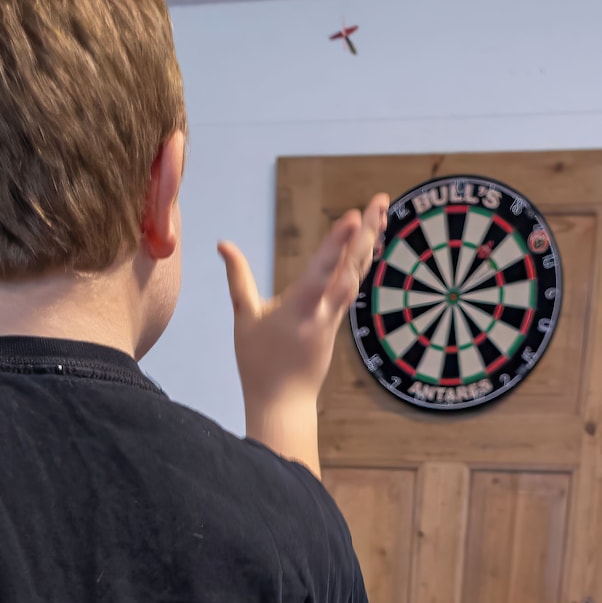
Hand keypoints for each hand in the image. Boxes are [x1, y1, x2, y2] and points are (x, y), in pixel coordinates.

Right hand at [218, 193, 388, 408]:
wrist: (283, 403)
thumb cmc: (258, 363)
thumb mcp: (244, 318)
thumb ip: (238, 278)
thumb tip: (223, 244)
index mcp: (298, 310)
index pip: (322, 271)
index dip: (338, 243)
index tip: (353, 217)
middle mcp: (323, 312)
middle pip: (351, 267)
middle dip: (366, 231)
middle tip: (381, 199)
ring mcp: (334, 317)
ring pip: (356, 274)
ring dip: (368, 242)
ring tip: (380, 210)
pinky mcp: (337, 322)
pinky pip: (353, 285)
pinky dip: (361, 260)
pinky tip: (369, 241)